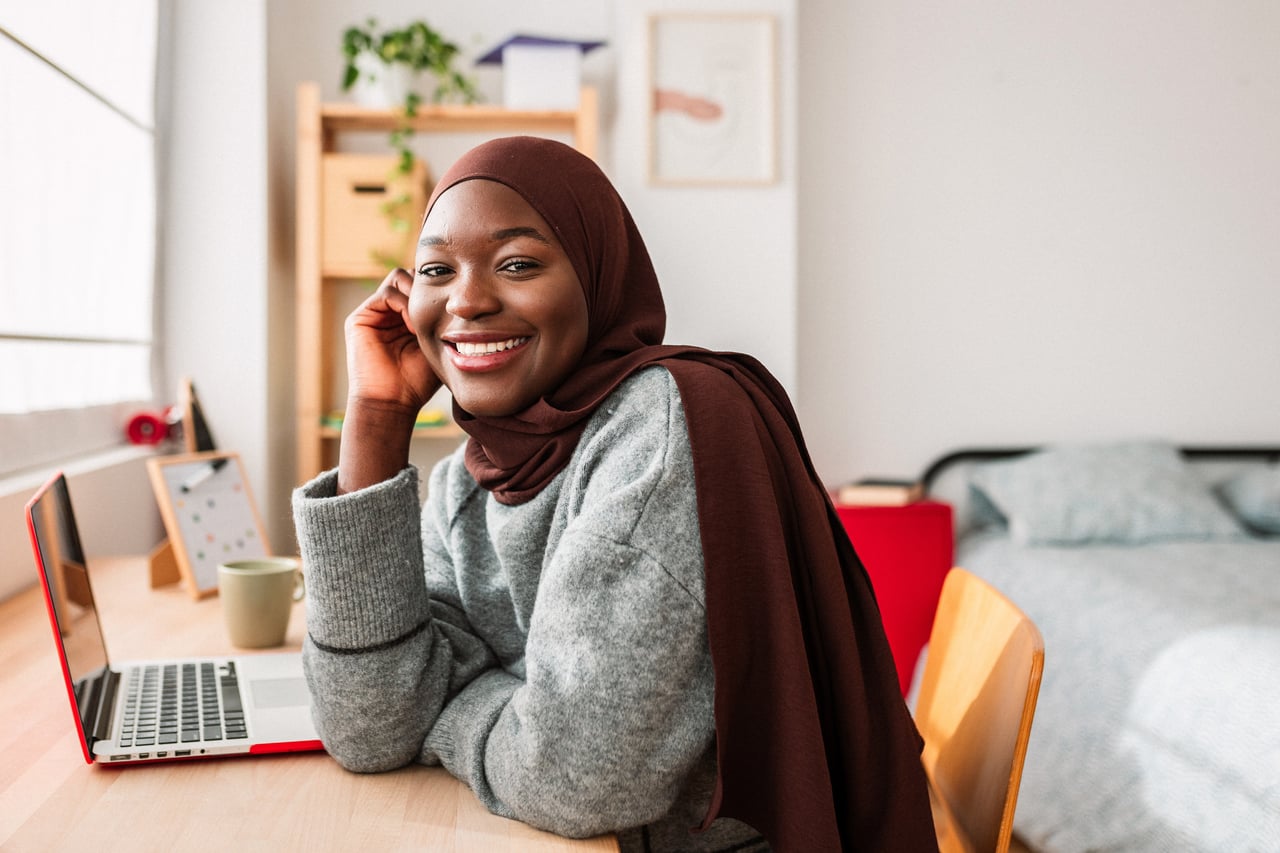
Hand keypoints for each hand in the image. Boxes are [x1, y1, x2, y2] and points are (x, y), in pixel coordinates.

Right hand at [343, 268, 440, 413]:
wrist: (392, 402)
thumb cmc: (418, 381)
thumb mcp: (438, 345)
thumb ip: (443, 321)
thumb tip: (461, 299)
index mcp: (406, 316)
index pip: (423, 285)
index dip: (438, 289)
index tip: (452, 309)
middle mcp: (389, 311)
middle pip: (411, 275)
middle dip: (428, 287)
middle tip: (440, 309)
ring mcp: (374, 313)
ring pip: (399, 278)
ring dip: (416, 295)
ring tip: (426, 321)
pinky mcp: (360, 317)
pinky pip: (386, 294)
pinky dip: (403, 304)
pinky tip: (413, 327)